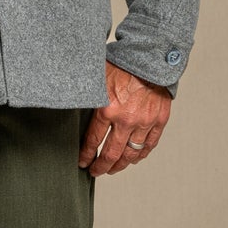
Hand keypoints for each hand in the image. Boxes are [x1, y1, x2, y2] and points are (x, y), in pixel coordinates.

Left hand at [78, 61, 172, 175]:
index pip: (92, 142)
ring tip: (113, 168)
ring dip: (120, 164)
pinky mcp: (159, 120)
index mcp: (107, 109)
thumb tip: (68, 99)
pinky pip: (149, 145)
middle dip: (101, 166)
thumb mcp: (97, 76)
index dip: (86, 155)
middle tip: (95, 171)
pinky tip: (133, 158)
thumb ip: (88, 94)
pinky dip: (140, 154)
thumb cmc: (123, 63)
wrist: (151, 56)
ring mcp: (144, 122)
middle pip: (111, 154)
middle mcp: (126, 120)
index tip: (83, 163)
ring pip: (131, 153)